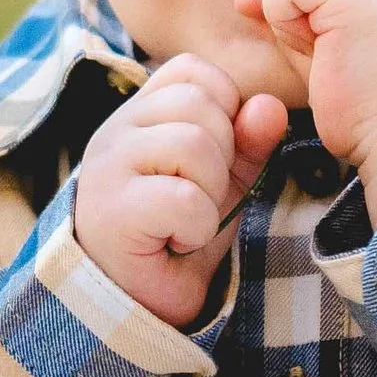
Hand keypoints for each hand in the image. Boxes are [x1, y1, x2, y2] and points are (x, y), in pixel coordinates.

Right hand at [74, 55, 287, 327]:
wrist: (137, 307)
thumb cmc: (177, 237)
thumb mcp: (224, 182)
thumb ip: (248, 141)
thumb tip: (270, 106)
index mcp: (139, 114)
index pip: (192, 70)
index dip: (223, 107)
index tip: (214, 159)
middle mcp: (115, 131)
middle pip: (200, 103)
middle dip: (222, 157)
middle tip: (199, 198)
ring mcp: (107, 168)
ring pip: (195, 145)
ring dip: (211, 194)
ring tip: (188, 221)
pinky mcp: (111, 211)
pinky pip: (185, 198)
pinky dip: (197, 227)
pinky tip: (177, 241)